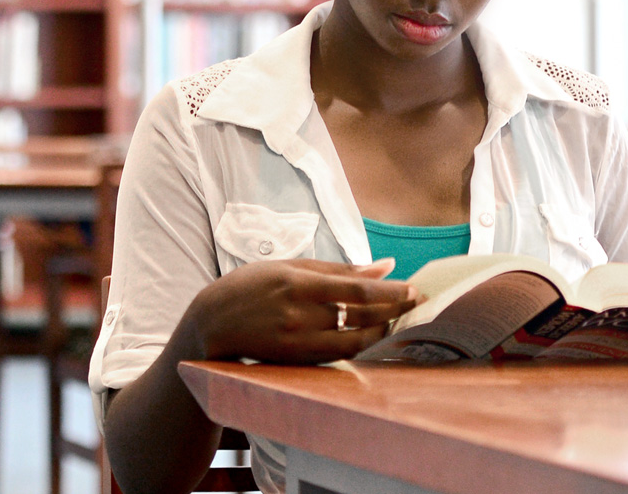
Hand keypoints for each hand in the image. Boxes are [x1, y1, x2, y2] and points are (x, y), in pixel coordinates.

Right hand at [182, 258, 417, 363]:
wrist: (209, 325)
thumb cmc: (251, 287)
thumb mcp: (290, 267)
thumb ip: (339, 269)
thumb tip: (386, 265)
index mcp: (298, 284)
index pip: (357, 291)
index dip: (392, 293)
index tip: (416, 289)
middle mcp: (299, 317)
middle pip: (361, 319)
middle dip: (395, 311)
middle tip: (418, 303)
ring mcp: (297, 343)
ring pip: (354, 342)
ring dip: (382, 332)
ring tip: (400, 319)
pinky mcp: (295, 362)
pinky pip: (338, 356)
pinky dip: (360, 345)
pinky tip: (374, 335)